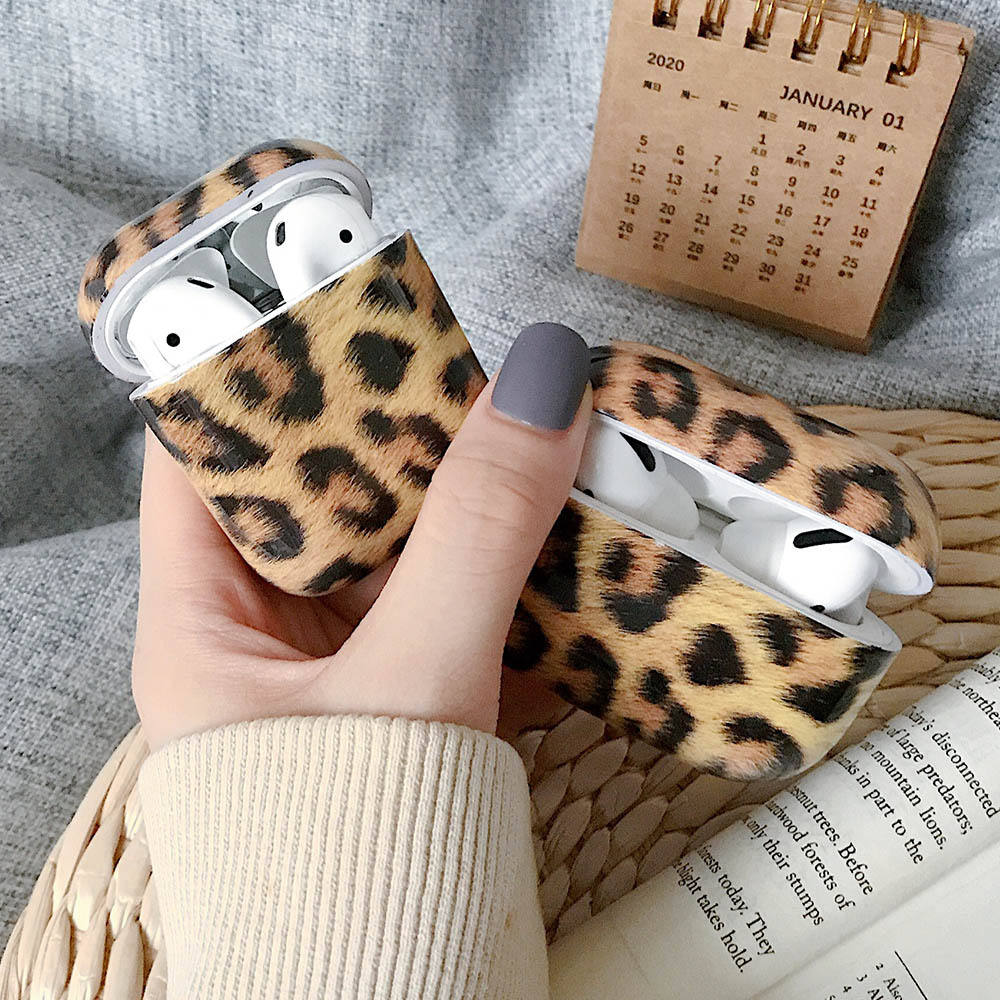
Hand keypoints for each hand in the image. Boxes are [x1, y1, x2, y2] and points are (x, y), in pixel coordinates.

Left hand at [132, 323, 591, 750]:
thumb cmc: (363, 863)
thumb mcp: (416, 680)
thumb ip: (476, 536)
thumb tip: (542, 386)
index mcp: (202, 627)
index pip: (202, 460)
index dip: (257, 377)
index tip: (337, 309)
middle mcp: (262, 639)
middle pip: (318, 495)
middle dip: (395, 434)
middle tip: (473, 369)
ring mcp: (340, 669)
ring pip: (397, 550)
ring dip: (465, 503)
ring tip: (531, 433)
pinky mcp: (409, 697)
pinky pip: (451, 605)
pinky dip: (503, 572)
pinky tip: (561, 532)